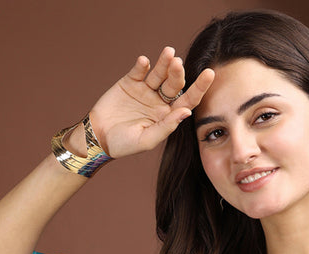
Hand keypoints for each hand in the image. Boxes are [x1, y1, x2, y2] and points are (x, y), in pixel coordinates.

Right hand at [81, 48, 214, 158]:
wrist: (98, 138)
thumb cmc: (124, 144)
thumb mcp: (147, 140)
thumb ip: (166, 126)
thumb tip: (186, 112)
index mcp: (168, 116)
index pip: (188, 99)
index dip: (199, 87)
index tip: (210, 73)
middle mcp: (160, 101)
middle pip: (174, 84)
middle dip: (177, 73)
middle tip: (177, 63)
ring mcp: (145, 90)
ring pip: (158, 74)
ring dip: (164, 63)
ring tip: (169, 53)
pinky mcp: (130, 82)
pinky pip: (139, 71)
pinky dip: (142, 66)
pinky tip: (144, 62)